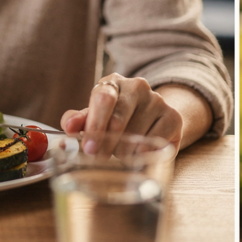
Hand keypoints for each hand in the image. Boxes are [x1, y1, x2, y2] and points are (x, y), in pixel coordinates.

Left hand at [60, 74, 182, 153]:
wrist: (151, 121)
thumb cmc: (116, 120)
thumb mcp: (94, 118)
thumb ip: (79, 120)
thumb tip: (68, 126)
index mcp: (113, 83)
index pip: (103, 97)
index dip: (95, 124)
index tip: (88, 147)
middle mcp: (137, 86)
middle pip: (119, 116)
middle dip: (106, 142)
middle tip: (100, 158)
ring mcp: (157, 100)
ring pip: (136, 133)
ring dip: (124, 150)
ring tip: (121, 152)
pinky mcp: (173, 116)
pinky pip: (156, 140)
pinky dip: (144, 152)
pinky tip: (138, 153)